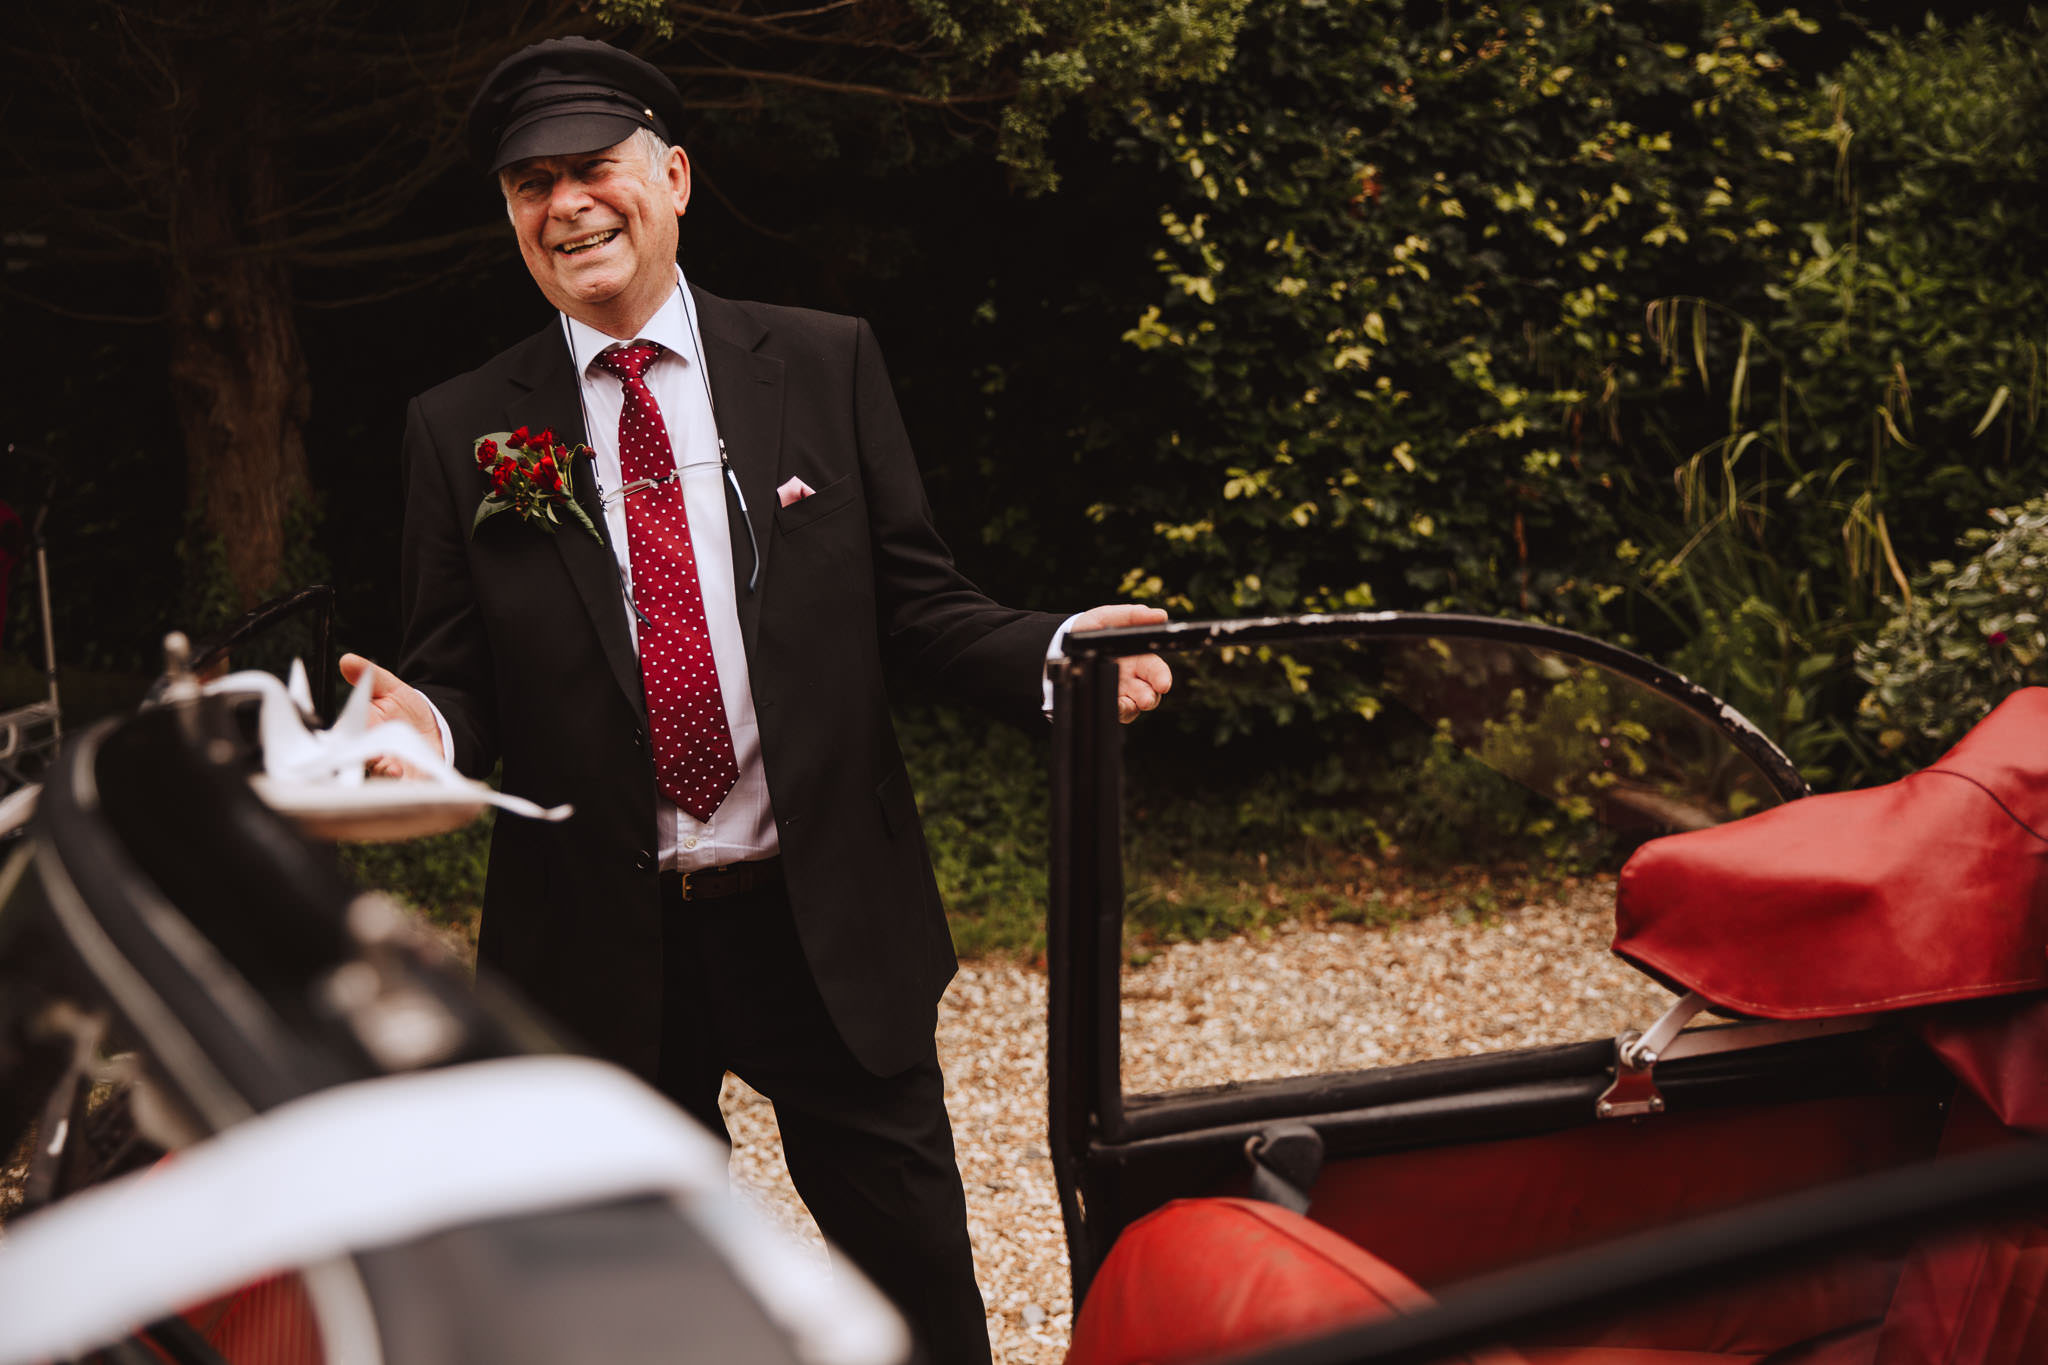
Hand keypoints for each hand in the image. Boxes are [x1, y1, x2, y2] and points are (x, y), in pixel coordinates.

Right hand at [338, 653, 444, 776]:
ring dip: (386, 776)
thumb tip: (348, 660)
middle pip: (358, 763)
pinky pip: (404, 790)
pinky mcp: (407, 784)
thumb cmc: (405, 709)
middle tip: (376, 758)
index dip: (344, 740)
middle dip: (366, 761)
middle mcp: (368, 754)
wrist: (436, 729)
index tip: (352, 739)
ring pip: (379, 779)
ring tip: (396, 770)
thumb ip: (370, 677)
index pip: (343, 737)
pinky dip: (408, 787)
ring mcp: (386, 771)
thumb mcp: (390, 688)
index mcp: (359, 730)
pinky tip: (415, 782)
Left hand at [1069, 604, 1173, 722]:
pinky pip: (1115, 712)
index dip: (1162, 678)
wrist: (1059, 644)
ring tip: (1128, 703)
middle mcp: (1132, 678)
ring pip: (1135, 706)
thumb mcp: (1108, 617)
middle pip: (1150, 692)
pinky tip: (1113, 705)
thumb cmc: (1090, 629)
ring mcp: (1118, 692)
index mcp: (1138, 658)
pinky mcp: (1104, 702)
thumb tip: (1161, 615)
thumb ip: (1132, 615)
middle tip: (1146, 699)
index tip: (1163, 684)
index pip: (1157, 671)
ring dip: (1134, 706)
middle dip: (1151, 697)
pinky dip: (1117, 711)